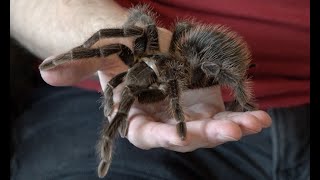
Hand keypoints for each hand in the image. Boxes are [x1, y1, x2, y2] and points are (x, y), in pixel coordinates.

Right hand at [39, 28, 271, 152]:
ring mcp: (189, 116)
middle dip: (206, 134)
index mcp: (140, 118)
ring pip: (212, 129)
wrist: (147, 51)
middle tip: (231, 130)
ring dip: (234, 127)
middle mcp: (166, 122)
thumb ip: (80, 66)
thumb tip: (44, 73)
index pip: (146, 133)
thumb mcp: (104, 58)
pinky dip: (244, 116)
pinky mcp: (207, 107)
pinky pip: (228, 115)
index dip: (159, 135)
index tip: (174, 137)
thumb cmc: (123, 58)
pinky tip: (260, 115)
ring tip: (255, 122)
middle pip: (186, 135)